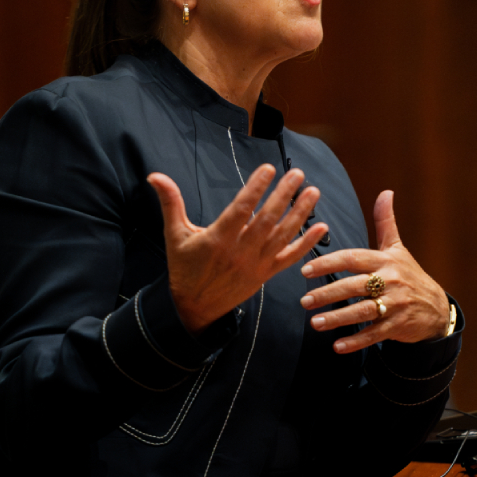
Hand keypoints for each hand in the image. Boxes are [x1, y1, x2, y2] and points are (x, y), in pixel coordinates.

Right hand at [149, 165, 327, 332]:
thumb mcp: (174, 235)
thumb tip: (155, 176)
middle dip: (283, 196)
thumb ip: (170, 203)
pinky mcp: (266, 274)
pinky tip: (322, 227)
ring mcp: (256, 264)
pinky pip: (290, 257)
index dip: (255, 188)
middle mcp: (240, 251)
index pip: (241, 209)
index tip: (268, 169)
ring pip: (282, 235)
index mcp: (218, 239)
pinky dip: (307, 243)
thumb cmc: (184, 267)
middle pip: (267, 219)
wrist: (194, 306)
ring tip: (313, 192)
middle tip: (297, 174)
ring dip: (300, 213)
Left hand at [300, 190, 449, 352]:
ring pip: (362, 311)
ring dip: (337, 318)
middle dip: (327, 294)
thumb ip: (386, 222)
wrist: (437, 308)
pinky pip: (374, 334)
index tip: (305, 269)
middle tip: (304, 301)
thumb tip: (385, 192)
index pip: (352, 258)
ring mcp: (395, 304)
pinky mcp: (398, 325)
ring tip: (315, 323)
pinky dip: (355, 341)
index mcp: (385, 261)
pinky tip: (337, 346)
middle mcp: (390, 281)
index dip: (328, 263)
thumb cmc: (409, 275)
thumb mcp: (398, 248)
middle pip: (354, 286)